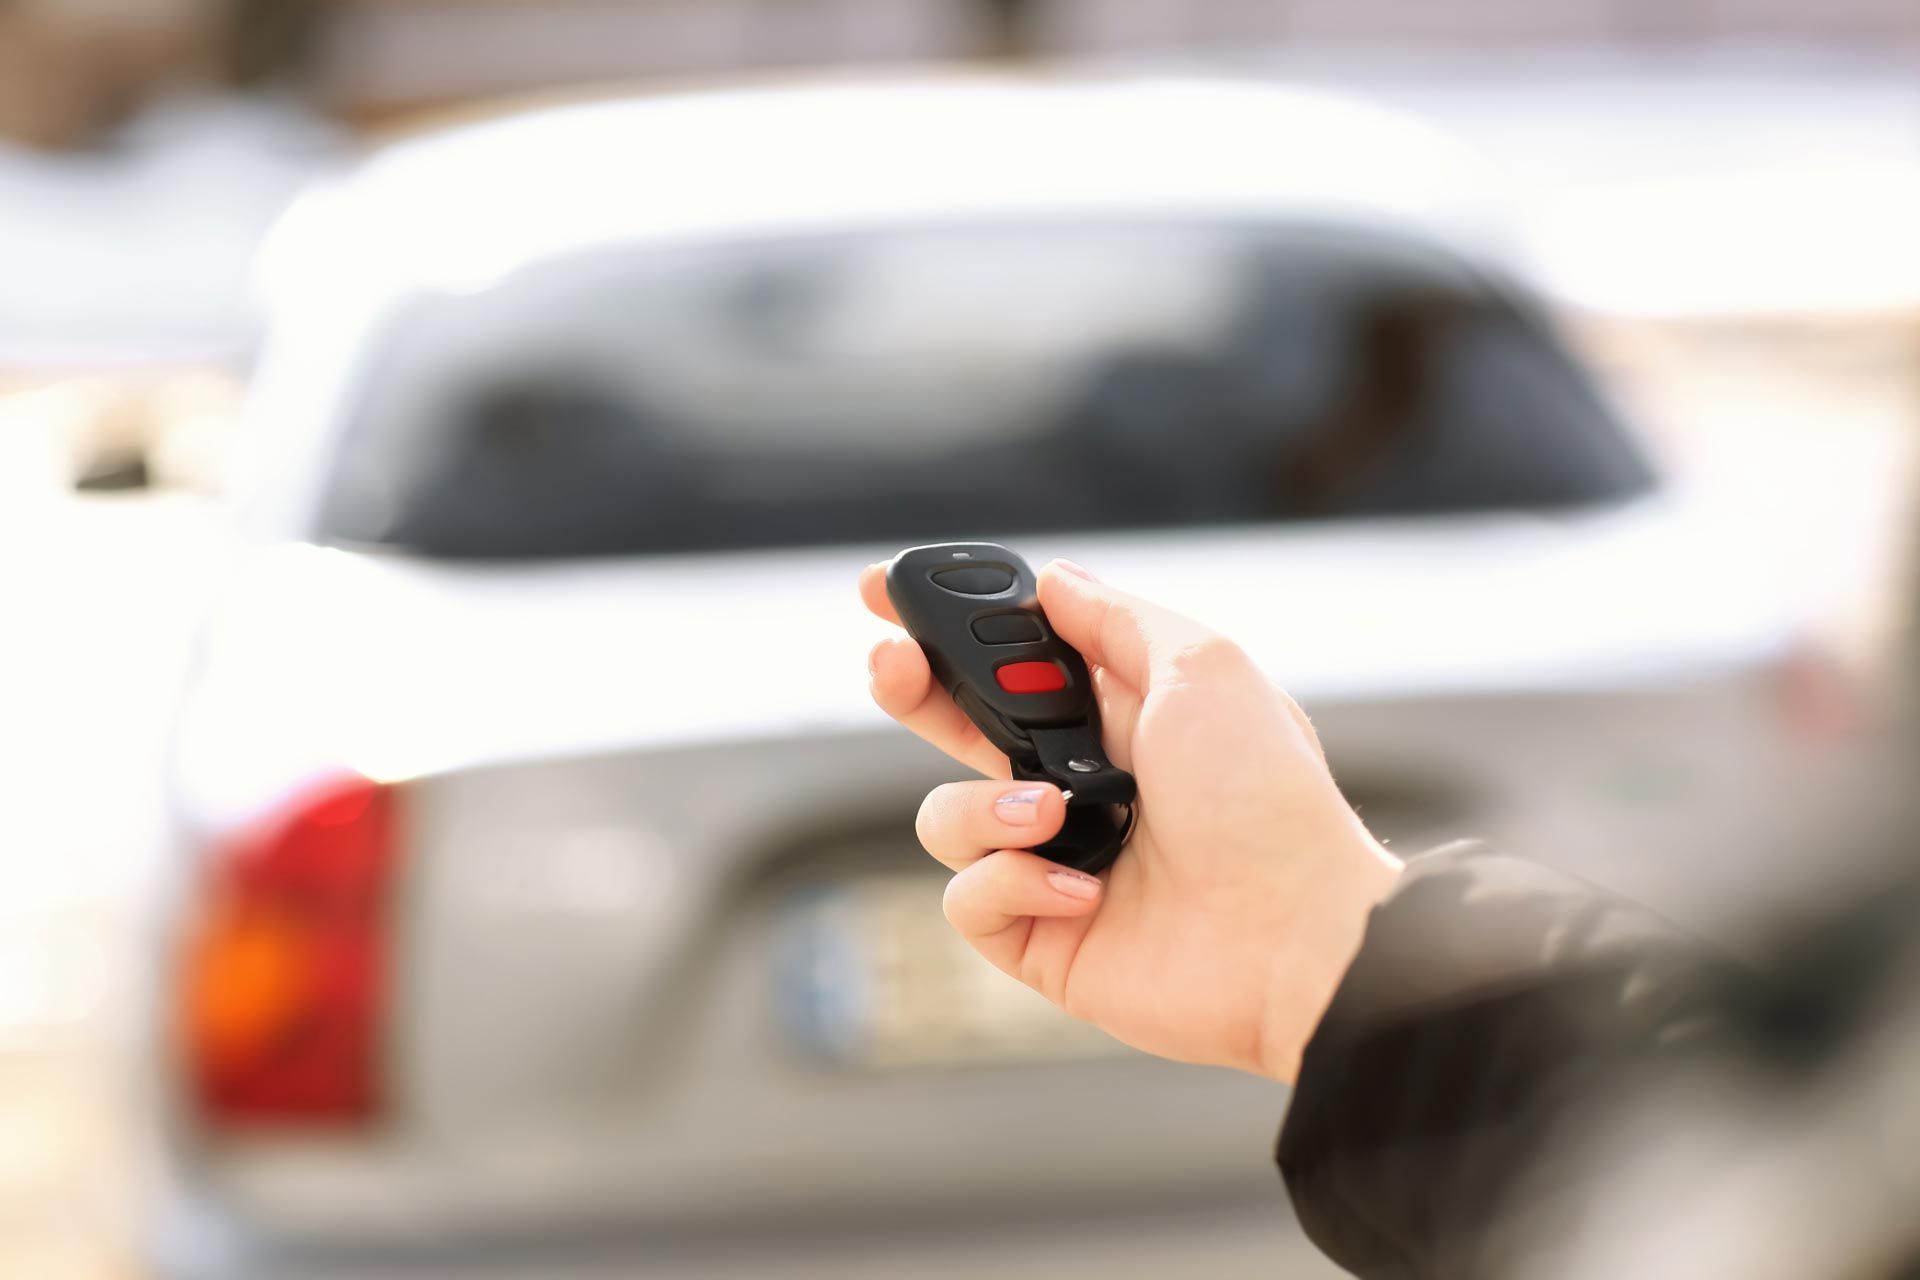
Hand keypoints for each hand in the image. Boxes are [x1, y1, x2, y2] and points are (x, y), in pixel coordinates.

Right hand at [859, 558, 1401, 1082]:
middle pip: (954, 725)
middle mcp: (1077, 785)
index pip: (1010, 658)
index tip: (884, 591)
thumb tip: (1054, 579)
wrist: (1297, 936)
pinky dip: (1013, 885)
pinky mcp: (1041, 937)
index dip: (945, 625)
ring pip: (945, 818)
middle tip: (893, 667)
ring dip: (985, 807)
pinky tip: (1084, 892)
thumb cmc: (1268, 798)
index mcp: (1116, 715)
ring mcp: (1055, 863)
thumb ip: (1115, 620)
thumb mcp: (1202, 668)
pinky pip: (968, 901)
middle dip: (911, 688)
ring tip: (1054, 814)